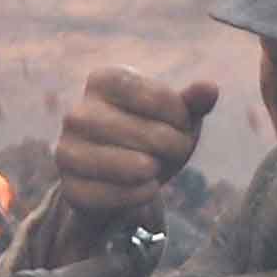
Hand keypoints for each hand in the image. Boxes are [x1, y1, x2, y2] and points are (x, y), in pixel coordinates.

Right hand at [48, 64, 217, 218]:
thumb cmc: (151, 137)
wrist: (118, 179)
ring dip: (156, 171)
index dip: (181, 117)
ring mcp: (67, 150)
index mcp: (102, 81)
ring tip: (155, 168)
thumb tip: (209, 88)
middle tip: (175, 152)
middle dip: (174, 147)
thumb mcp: (174, 117)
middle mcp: (77, 113)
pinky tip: (144, 187)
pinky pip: (116, 195)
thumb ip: (192, 101)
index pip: (159, 97)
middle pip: (148, 134)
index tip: (179, 125)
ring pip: (131, 165)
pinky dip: (140, 194)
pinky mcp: (69, 188)